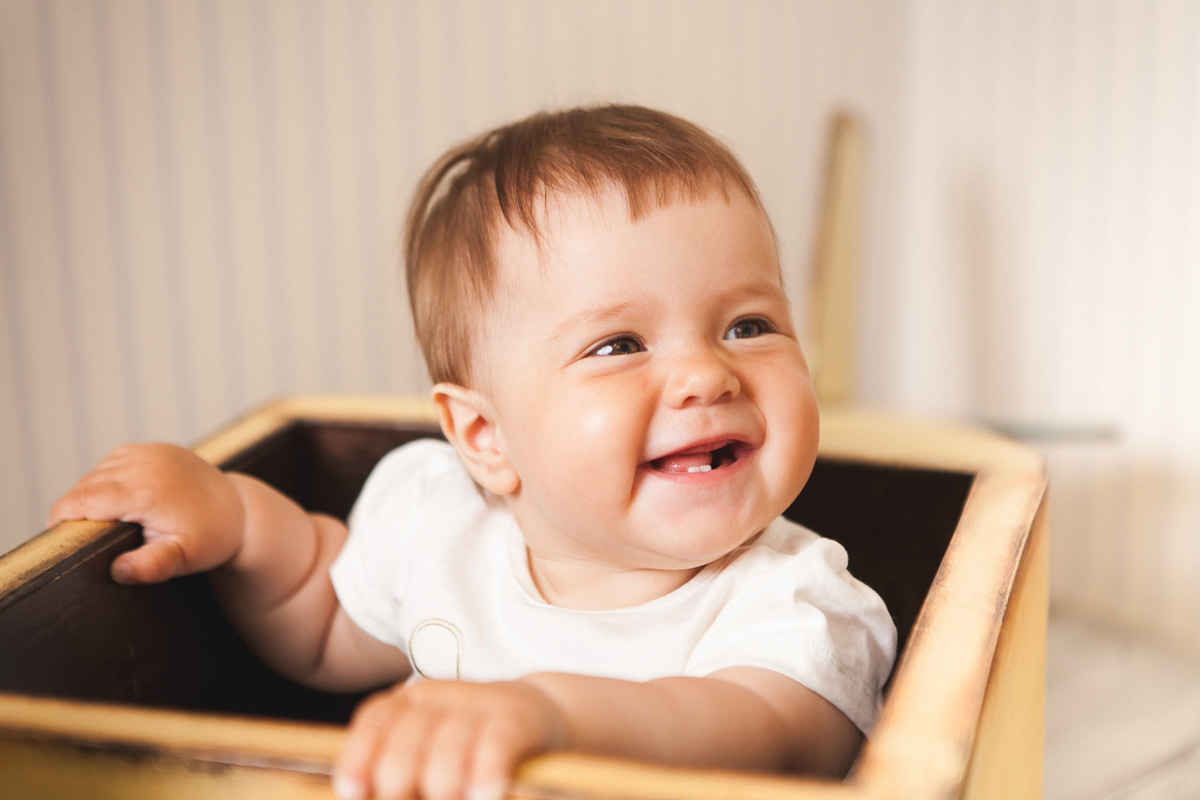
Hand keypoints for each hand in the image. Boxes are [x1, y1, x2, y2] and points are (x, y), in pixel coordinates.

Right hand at [49, 443, 245, 584]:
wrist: (239, 510)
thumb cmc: (211, 537)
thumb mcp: (184, 557)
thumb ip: (152, 566)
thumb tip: (119, 571)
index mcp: (147, 490)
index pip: (83, 499)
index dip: (63, 518)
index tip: (58, 539)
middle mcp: (146, 464)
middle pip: (85, 486)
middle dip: (75, 510)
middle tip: (81, 537)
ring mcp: (150, 452)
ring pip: (97, 472)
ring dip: (90, 494)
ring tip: (102, 521)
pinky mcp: (154, 448)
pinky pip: (113, 461)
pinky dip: (106, 479)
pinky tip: (117, 499)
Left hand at [334, 679, 568, 799]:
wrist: (541, 715)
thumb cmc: (472, 749)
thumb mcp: (430, 753)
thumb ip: (404, 771)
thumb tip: (367, 795)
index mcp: (410, 704)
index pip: (375, 720)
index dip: (358, 756)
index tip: (353, 791)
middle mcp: (440, 698)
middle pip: (406, 742)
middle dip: (401, 785)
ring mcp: (479, 705)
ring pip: (447, 750)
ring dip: (445, 788)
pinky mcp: (517, 719)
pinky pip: (494, 746)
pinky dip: (485, 775)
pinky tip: (485, 795)